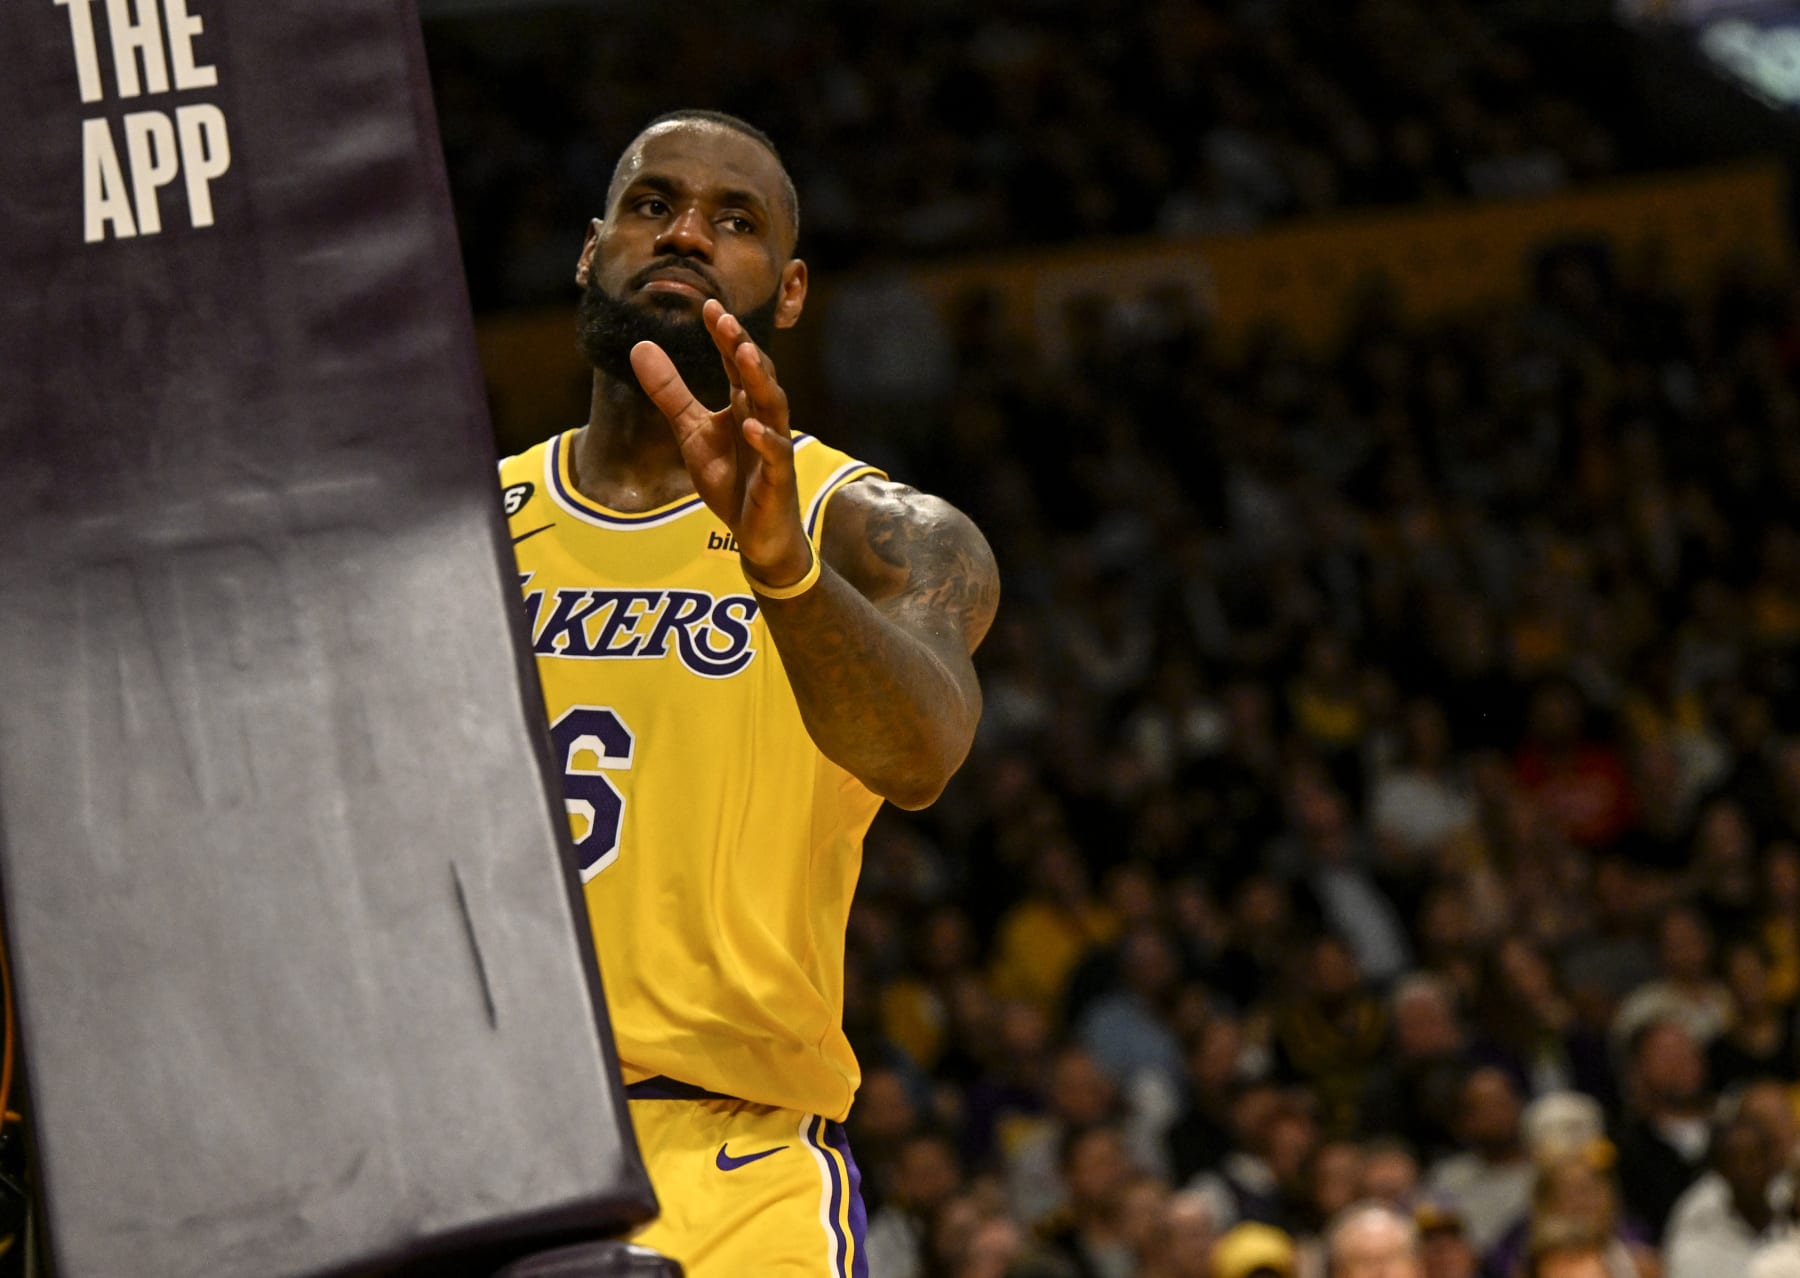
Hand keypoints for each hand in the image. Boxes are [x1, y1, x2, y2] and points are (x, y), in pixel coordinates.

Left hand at [629, 299, 811, 586]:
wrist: (757, 532)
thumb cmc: (732, 479)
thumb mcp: (692, 432)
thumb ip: (670, 393)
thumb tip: (639, 347)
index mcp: (743, 404)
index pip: (735, 363)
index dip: (724, 335)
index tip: (710, 305)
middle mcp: (764, 417)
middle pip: (757, 375)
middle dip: (742, 347)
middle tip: (725, 319)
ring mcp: (774, 445)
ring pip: (773, 405)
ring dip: (760, 379)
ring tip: (743, 353)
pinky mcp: (778, 477)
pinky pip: (776, 453)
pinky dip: (765, 439)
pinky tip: (750, 426)